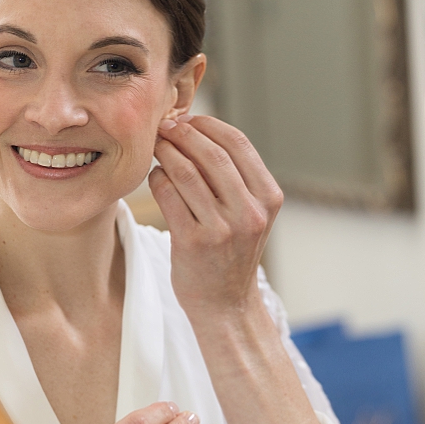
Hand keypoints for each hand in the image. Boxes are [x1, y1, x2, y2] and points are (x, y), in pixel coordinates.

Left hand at [149, 115, 284, 319]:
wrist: (226, 303)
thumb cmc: (233, 252)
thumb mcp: (251, 213)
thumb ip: (237, 177)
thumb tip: (198, 129)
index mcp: (269, 198)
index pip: (239, 144)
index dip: (209, 124)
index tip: (189, 119)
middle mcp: (250, 212)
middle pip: (212, 153)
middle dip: (183, 133)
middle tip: (165, 126)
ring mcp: (222, 228)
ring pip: (186, 171)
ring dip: (166, 151)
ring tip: (156, 146)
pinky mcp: (192, 242)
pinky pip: (168, 195)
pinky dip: (157, 178)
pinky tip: (156, 176)